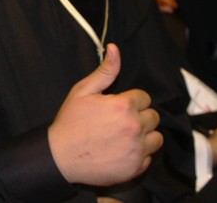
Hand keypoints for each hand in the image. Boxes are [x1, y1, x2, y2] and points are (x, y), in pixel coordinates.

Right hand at [48, 44, 162, 185]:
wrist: (60, 156)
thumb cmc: (70, 122)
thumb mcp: (83, 91)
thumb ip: (105, 71)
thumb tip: (114, 49)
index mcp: (123, 106)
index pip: (144, 98)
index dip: (130, 100)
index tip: (116, 106)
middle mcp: (134, 127)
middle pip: (153, 117)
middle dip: (139, 116)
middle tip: (118, 121)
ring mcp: (137, 149)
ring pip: (156, 137)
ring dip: (144, 135)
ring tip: (123, 135)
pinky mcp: (136, 167)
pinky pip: (149, 157)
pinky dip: (139, 154)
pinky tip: (121, 150)